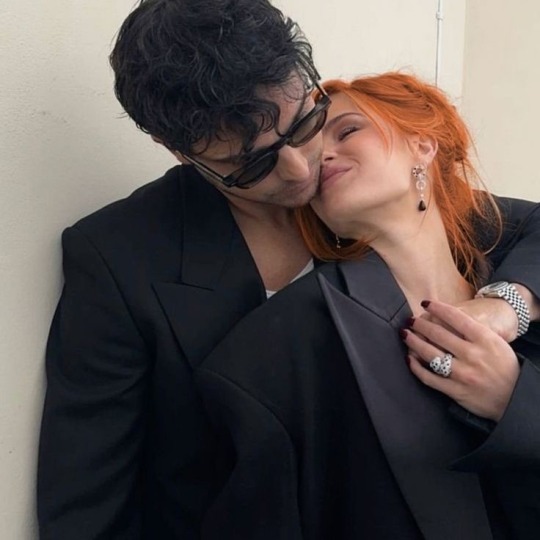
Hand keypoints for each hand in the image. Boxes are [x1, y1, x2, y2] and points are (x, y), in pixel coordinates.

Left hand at [402, 300, 519, 420]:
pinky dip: (415, 367)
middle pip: (438, 333)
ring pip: (429, 353)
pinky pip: (429, 377)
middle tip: (410, 320)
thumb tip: (444, 316)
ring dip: (413, 341)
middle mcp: (473, 355)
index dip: (437, 308)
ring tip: (405, 334)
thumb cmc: (504, 366)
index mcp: (485, 339)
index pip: (455, 317)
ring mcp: (463, 374)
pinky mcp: (455, 390)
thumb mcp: (496, 343)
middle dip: (419, 324)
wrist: (515, 397)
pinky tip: (409, 358)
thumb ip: (473, 331)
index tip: (426, 303)